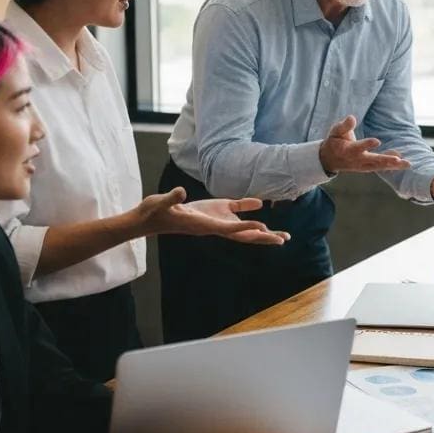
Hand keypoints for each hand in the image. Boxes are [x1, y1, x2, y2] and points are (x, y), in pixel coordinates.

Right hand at [135, 190, 288, 244]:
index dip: (244, 227)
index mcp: (202, 224)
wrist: (149, 217)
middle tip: (284, 239)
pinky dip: (246, 210)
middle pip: (242, 235)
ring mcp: (214, 220)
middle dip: (263, 238)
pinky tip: (259, 205)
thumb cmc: (153, 212)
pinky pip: (233, 211)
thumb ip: (172, 198)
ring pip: (242, 228)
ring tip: (282, 236)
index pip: (228, 228)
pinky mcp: (212, 211)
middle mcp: (212, 226)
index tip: (262, 228)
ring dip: (261, 232)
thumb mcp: (161, 203)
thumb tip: (180, 192)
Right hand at [318, 115, 410, 174]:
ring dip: (393, 165)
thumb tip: (352, 117)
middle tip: (397, 159)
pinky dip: (391, 165)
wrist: (330, 159)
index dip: (367, 144)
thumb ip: (344, 126)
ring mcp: (362, 166)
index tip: (377, 141)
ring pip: (379, 166)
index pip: (358, 148)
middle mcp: (356, 160)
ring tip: (407, 164)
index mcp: (347, 150)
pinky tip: (403, 161)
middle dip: (385, 160)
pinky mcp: (367, 168)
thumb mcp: (335, 131)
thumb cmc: (334, 141)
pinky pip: (381, 167)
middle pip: (372, 161)